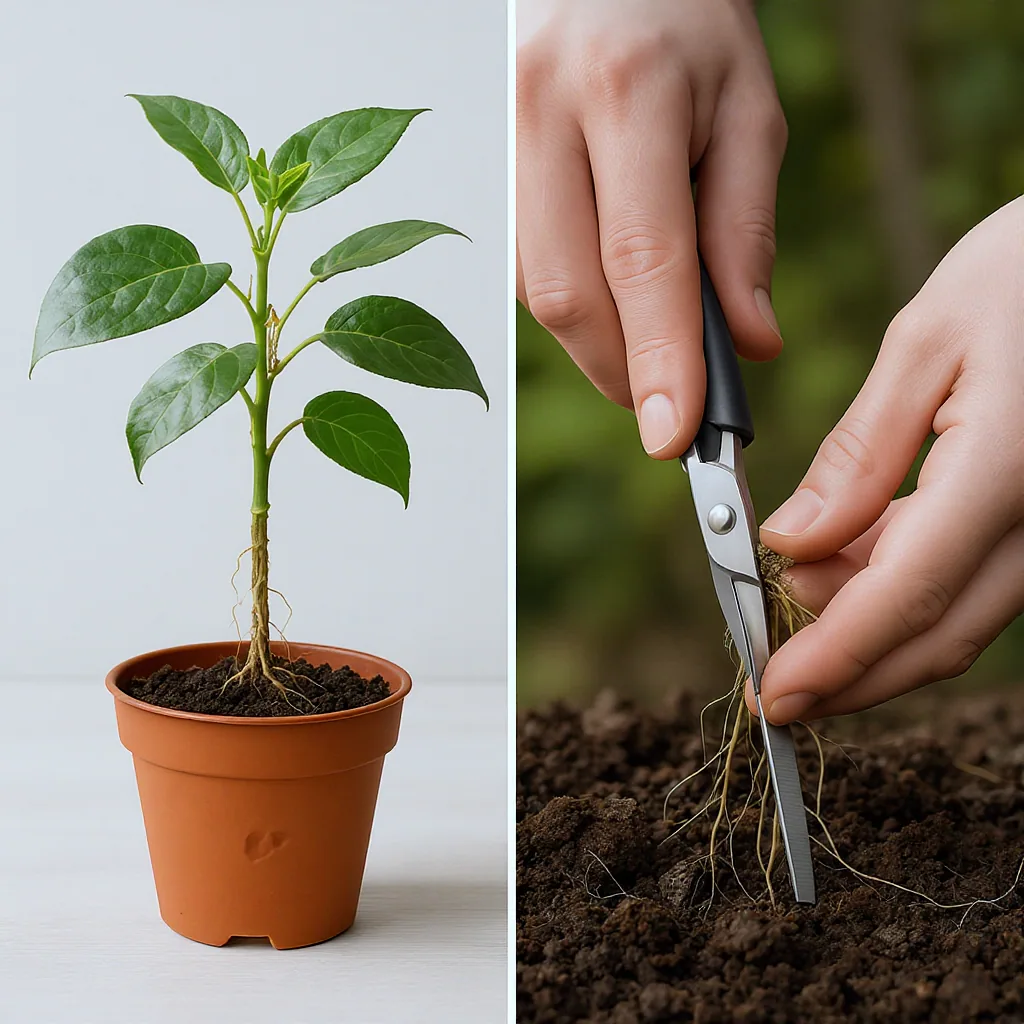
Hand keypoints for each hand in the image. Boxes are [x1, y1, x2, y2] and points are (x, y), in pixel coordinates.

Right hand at [517, 0, 785, 457]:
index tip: (673, 435)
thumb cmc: (687, 32)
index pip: (640, 255)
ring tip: (651, 344)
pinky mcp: (484, 174)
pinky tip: (612, 298)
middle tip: (669, 407)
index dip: (657, 356)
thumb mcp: (747, 111)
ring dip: (599, 345)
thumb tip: (748, 344)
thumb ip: (745, 231)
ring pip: (540, 293)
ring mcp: (499, 144)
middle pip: (571, 292)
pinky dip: (575, 310)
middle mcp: (541, 117)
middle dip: (622, 370)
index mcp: (624, 92)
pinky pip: (525, 272)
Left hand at [751, 196, 1023, 723]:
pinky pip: (973, 578)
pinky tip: (842, 570)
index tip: (771, 694)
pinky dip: (901, 591)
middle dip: (848, 675)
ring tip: (789, 602)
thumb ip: (860, 455)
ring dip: (868, 635)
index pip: (910, 595)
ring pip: (957, 617)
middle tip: (771, 688)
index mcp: (1008, 471)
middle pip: (938, 634)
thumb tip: (791, 543)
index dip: (836, 659)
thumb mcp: (926, 342)